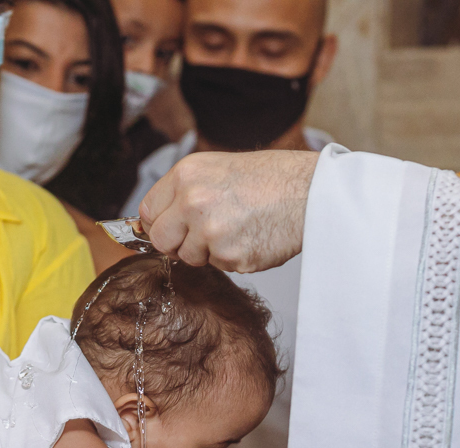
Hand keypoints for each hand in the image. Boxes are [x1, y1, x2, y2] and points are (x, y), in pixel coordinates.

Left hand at [139, 150, 317, 273]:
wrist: (312, 191)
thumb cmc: (272, 178)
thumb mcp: (218, 169)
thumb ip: (186, 192)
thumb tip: (160, 219)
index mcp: (186, 175)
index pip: (147, 212)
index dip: (159, 224)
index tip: (170, 229)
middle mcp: (193, 202)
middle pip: (161, 241)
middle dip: (178, 243)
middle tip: (203, 235)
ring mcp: (211, 231)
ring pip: (190, 257)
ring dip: (209, 251)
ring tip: (237, 228)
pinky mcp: (230, 256)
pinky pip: (219, 266)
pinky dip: (234, 258)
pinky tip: (252, 237)